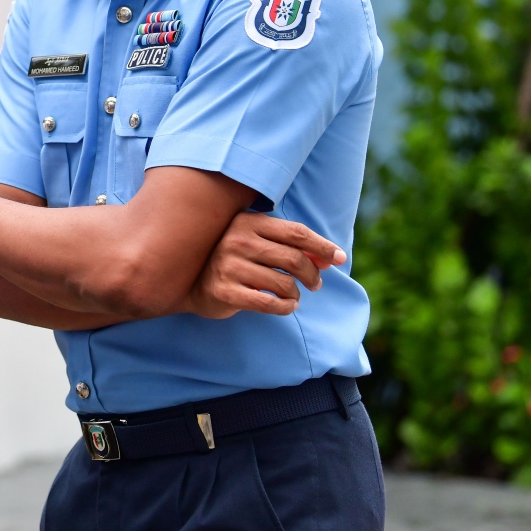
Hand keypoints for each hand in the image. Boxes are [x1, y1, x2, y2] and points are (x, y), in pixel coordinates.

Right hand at [187, 212, 346, 318]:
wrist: (190, 283)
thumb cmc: (234, 260)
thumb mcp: (258, 244)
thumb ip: (290, 247)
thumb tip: (330, 258)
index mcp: (247, 222)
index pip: (296, 232)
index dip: (322, 246)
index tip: (340, 258)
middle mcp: (236, 240)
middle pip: (294, 258)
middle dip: (313, 274)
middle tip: (316, 284)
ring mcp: (228, 266)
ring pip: (284, 283)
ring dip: (297, 294)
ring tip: (294, 296)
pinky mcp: (224, 291)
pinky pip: (269, 303)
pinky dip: (286, 307)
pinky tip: (286, 306)